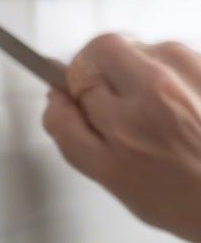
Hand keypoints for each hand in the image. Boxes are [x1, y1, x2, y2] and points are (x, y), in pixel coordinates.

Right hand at [43, 34, 200, 242]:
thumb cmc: (182, 197)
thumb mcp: (108, 176)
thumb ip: (69, 132)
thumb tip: (55, 96)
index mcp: (127, 115)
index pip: (81, 67)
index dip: (78, 83)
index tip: (86, 101)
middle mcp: (162, 86)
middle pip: (110, 45)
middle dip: (104, 67)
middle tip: (118, 103)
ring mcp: (195, 72)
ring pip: (150, 49)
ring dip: (146, 71)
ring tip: (163, 113)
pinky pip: (184, 58)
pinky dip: (177, 77)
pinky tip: (189, 110)